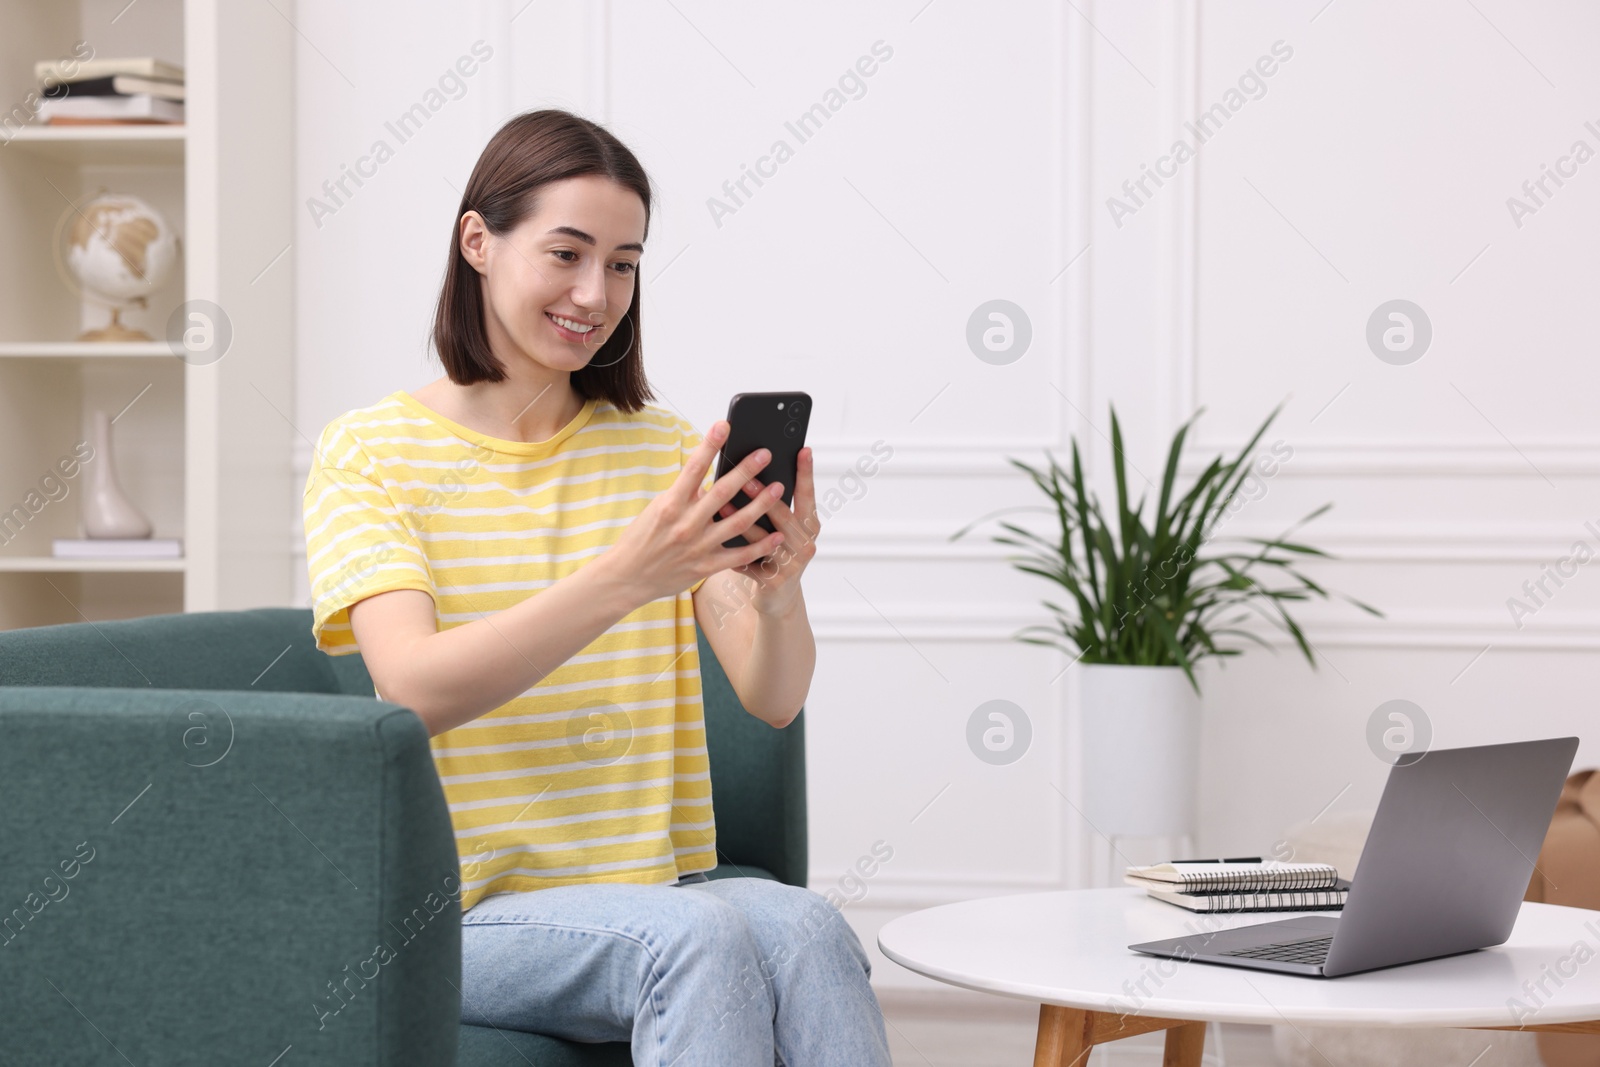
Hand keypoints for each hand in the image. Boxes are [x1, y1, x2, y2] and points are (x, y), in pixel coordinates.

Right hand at [601, 420, 786, 603]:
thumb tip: (710, 478)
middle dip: (746, 470)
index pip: (693, 467)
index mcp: (670, 504)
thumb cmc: (642, 538)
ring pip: (738, 522)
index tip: (724, 425)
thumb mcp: (658, 508)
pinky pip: (740, 556)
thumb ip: (685, 495)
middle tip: (765, 454)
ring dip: (762, 504)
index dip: (710, 444)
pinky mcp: (706, 566)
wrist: (627, 577)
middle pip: (722, 492)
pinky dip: (761, 546)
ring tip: (779, 488)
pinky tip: (778, 535)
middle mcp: (685, 523)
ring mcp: (698, 546)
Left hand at [715, 445, 819, 615]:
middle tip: (747, 477)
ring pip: (763, 539)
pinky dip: (731, 550)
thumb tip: (754, 472)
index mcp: (810, 525)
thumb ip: (775, 507)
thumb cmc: (776, 553)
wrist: (778, 597)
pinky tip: (713, 540)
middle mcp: (805, 543)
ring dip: (741, 521)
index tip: (802, 449)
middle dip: (763, 496)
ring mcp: (791, 564)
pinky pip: (748, 562)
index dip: (806, 473)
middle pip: (784, 515)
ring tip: (720, 505)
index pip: (808, 495)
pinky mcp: (773, 581)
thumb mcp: (785, 530)